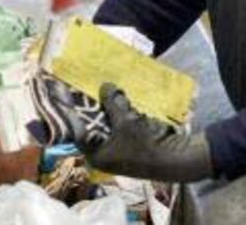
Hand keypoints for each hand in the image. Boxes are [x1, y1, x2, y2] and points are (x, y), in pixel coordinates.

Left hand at [84, 84, 213, 182]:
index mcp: (96, 155)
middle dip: (93, 106)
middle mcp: (104, 155)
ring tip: (105, 88)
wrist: (177, 159)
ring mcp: (118, 150)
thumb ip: (111, 102)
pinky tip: (122, 98)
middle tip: (85, 86)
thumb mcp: (125, 121)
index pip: (77, 130)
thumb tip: (104, 86)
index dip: (73, 111)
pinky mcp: (131, 145)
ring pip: (108, 124)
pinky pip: (121, 126)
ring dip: (109, 108)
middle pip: (93, 125)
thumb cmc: (144, 144)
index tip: (68, 93)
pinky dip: (121, 113)